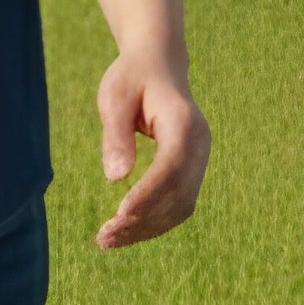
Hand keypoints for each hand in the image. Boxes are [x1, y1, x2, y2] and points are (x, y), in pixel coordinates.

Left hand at [93, 50, 209, 250]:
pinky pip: (179, 204)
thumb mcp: (114, 96)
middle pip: (178, 193)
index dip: (148, 194)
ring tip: (107, 240)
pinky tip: (125, 231)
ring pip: (181, 206)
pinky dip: (154, 222)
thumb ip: (115, 134)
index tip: (119, 214)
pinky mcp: (192, 170)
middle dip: (143, 219)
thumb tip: (115, 177)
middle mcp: (200, 144)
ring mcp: (200, 159)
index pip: (171, 167)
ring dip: (147, 228)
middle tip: (104, 237)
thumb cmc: (132, 77)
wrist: (158, 64)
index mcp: (184, 122)